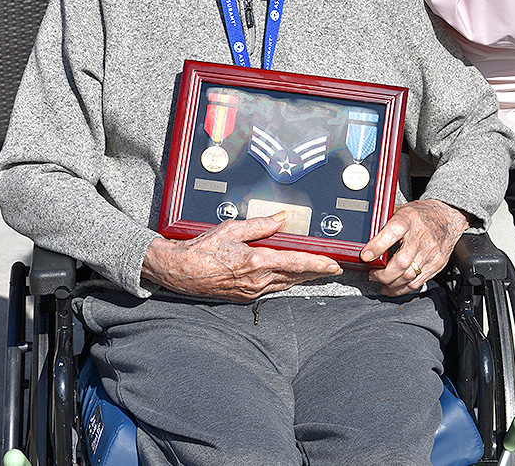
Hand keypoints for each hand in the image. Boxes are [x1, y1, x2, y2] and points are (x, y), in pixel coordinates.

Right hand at [142, 212, 341, 300]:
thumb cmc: (202, 249)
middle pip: (295, 277)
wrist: (180, 271)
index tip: (334, 264)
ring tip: (316, 271)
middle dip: (316, 272)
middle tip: (332, 268)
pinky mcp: (244, 297)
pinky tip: (289, 276)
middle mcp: (256, 280)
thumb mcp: (232, 229)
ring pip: (285, 285)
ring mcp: (250, 291)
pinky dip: (285, 282)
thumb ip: (260, 225)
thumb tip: (281, 218)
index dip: (318, 264)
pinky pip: (271, 289)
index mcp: (256, 261)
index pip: (296, 263)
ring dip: (302, 278)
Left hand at [360, 200, 469, 295]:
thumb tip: (366, 232)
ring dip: (391, 283)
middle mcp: (421, 236)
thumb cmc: (421, 214)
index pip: (393, 232)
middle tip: (372, 274)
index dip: (378, 246)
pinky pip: (417, 282)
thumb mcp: (402, 209)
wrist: (447, 217)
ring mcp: (430, 252)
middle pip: (401, 262)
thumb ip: (386, 220)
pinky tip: (392, 288)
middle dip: (383, 274)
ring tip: (381, 281)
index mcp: (409, 219)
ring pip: (408, 276)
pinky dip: (402, 289)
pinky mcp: (436, 264)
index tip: (365, 255)